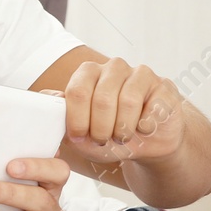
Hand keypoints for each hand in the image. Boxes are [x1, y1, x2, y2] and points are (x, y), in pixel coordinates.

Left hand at [62, 57, 184, 165]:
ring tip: (122, 138)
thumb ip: (59, 117)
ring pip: (129, 101)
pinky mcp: (164, 86)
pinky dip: (146, 126)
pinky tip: (143, 129)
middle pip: (102, 98)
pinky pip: (154, 107)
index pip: (77, 91)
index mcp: (89, 72)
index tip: (80, 137)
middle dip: (101, 128)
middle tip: (103, 140)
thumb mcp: (80, 133)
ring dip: (123, 129)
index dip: (77, 119)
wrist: (146, 143)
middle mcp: (114, 67)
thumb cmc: (109, 134)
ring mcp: (141, 74)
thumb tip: (45, 99)